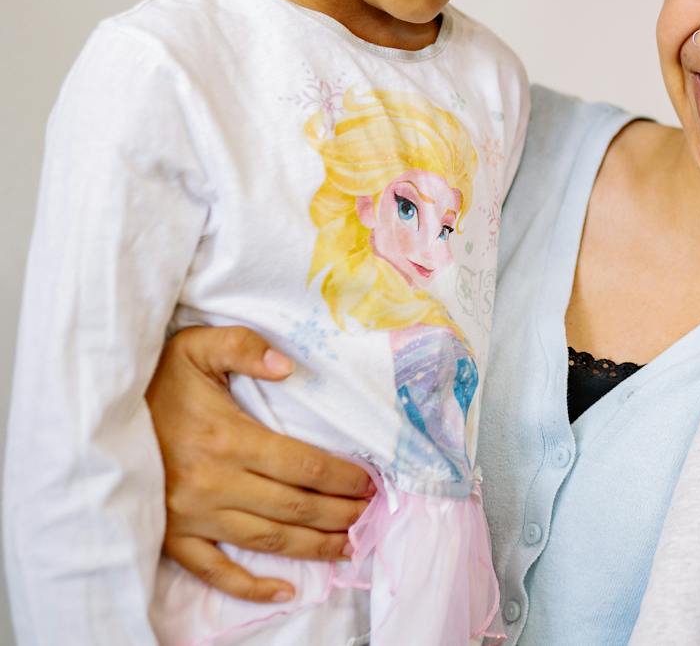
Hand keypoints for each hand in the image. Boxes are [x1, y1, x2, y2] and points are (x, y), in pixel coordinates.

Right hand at [147, 326, 372, 602]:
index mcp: (227, 439)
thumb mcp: (196, 347)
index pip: (303, 465)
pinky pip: (214, 571)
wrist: (94, 418)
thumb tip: (288, 365)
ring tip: (348, 545)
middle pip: (294, 506)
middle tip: (369, 512)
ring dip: (313, 546)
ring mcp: (191, 516)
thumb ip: (244, 346)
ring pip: (266, 539)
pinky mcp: (170, 537)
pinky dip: (250, 586)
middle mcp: (213, 483)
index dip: (342, 477)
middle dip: (339, 512)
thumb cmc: (154, 382)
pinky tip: (285, 590)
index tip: (369, 481)